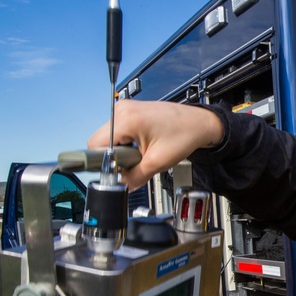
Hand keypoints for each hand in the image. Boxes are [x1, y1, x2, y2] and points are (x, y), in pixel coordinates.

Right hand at [87, 99, 223, 189]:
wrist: (199, 124)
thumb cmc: (184, 135)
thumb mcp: (157, 163)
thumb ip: (134, 177)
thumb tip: (121, 187)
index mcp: (126, 119)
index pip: (95, 145)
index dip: (105, 162)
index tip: (118, 170)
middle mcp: (122, 110)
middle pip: (100, 140)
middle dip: (113, 156)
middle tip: (135, 161)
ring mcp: (126, 108)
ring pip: (109, 136)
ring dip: (120, 149)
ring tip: (141, 152)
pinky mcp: (132, 111)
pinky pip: (118, 130)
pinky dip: (126, 141)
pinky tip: (142, 145)